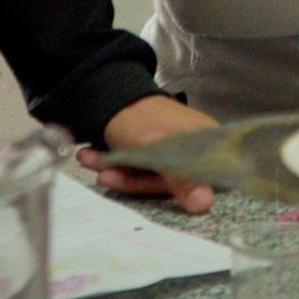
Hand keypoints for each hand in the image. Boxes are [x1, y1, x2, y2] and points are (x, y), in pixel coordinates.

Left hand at [76, 95, 216, 213]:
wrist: (111, 93)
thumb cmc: (139, 117)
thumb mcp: (157, 150)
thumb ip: (180, 179)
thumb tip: (204, 205)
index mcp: (207, 141)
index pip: (204, 176)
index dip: (178, 190)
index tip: (149, 189)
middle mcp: (196, 147)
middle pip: (171, 180)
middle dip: (132, 179)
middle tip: (103, 174)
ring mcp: (175, 150)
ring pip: (151, 176)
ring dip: (119, 170)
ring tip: (90, 159)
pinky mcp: (156, 152)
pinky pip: (141, 169)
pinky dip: (119, 166)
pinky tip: (96, 157)